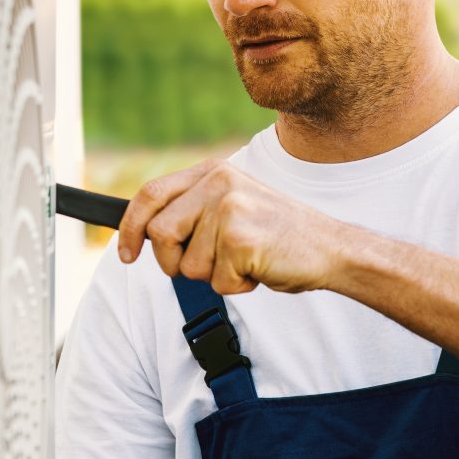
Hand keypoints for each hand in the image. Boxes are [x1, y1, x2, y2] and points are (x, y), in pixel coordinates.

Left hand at [115, 159, 357, 294]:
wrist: (330, 247)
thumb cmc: (279, 235)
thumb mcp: (233, 205)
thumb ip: (194, 209)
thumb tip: (146, 232)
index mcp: (213, 172)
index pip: (150, 195)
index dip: (130, 228)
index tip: (128, 254)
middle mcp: (218, 184)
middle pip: (160, 233)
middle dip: (173, 263)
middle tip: (208, 266)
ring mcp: (229, 209)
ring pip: (187, 265)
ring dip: (214, 276)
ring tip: (245, 261)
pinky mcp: (240, 239)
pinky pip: (216, 282)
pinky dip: (237, 286)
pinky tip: (259, 269)